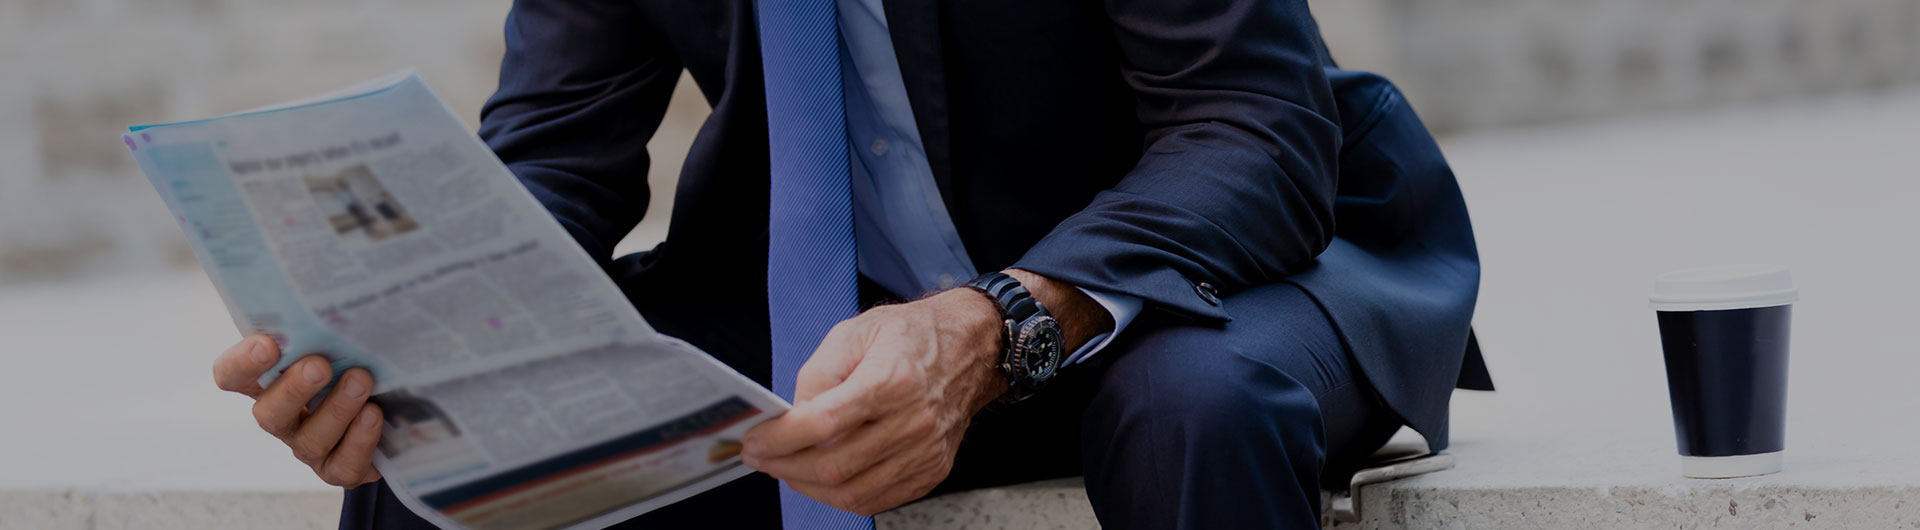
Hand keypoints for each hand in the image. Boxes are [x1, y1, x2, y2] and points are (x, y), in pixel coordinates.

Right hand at [212, 335, 384, 487]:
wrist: (398, 410)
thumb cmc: (358, 362)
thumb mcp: (340, 340)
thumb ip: (325, 322)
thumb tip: (329, 286)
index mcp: (270, 380)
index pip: (232, 375)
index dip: (241, 363)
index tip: (267, 344)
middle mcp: (283, 417)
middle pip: (268, 413)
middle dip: (293, 389)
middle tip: (319, 365)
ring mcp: (310, 446)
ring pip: (310, 438)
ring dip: (336, 408)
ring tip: (361, 380)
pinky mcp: (340, 469)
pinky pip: (343, 465)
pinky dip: (360, 440)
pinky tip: (373, 415)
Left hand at [741, 288, 1004, 514]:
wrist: (972, 347)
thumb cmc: (914, 336)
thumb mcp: (854, 332)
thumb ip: (817, 375)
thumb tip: (792, 417)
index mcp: (892, 380)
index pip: (822, 424)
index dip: (779, 439)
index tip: (755, 441)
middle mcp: (913, 421)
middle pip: (834, 466)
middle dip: (785, 468)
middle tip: (762, 457)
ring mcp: (926, 451)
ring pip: (853, 492)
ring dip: (808, 487)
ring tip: (788, 468)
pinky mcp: (933, 469)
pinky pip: (877, 499)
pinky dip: (842, 496)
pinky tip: (824, 477)